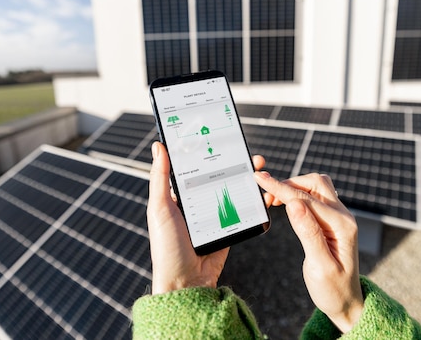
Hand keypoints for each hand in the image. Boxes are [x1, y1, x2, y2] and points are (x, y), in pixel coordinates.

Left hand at [147, 144, 266, 294]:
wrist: (187, 284)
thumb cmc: (166, 247)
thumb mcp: (159, 209)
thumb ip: (160, 178)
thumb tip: (158, 146)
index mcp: (178, 196)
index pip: (193, 167)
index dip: (205, 152)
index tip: (218, 136)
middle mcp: (196, 203)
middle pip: (217, 175)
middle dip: (233, 161)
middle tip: (246, 150)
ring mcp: (213, 215)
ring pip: (232, 189)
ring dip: (246, 177)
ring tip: (257, 165)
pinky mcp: (228, 227)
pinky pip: (241, 209)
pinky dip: (252, 199)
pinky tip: (261, 189)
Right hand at [254, 171, 363, 332]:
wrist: (346, 301)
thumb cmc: (333, 289)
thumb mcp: (320, 266)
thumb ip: (308, 233)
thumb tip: (294, 205)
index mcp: (342, 226)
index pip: (306, 199)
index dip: (281, 188)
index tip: (260, 178)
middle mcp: (343, 216)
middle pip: (315, 183)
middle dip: (288, 184)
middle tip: (265, 196)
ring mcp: (339, 216)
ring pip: (315, 187)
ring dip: (294, 187)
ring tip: (273, 200)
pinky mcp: (332, 220)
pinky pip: (315, 197)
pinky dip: (298, 194)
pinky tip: (285, 204)